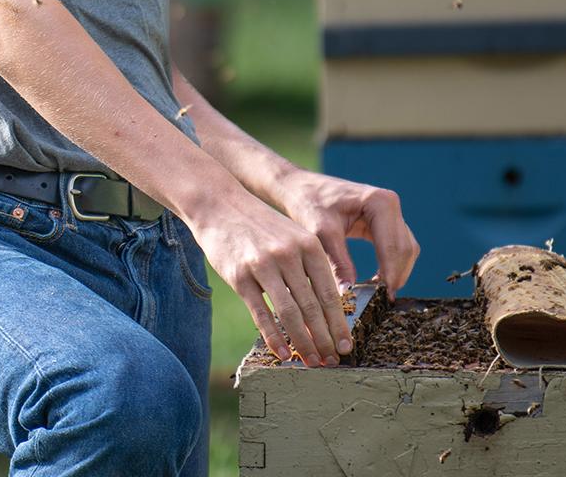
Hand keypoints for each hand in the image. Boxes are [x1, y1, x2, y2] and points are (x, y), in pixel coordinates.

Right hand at [184, 189, 352, 367]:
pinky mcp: (239, 276)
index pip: (329, 292)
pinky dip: (275, 337)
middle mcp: (289, 254)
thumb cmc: (260, 225)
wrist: (220, 203)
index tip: (345, 347)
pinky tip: (284, 353)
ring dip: (303, 343)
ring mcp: (263, 265)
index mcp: (308, 244)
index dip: (338, 324)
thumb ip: (309, 267)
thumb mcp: (292, 236)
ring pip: (290, 313)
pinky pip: (261, 313)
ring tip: (311, 362)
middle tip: (331, 362)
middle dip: (324, 339)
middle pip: (313, 306)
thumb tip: (326, 310)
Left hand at [275, 170, 419, 299]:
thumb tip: (350, 295)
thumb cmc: (309, 204)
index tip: (383, 299)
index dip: (390, 274)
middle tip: (380, 302)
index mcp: (379, 202)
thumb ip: (338, 263)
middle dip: (395, 276)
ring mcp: (389, 211)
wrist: (301, 188)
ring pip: (405, 250)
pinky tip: (376, 282)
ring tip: (377, 295)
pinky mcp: (384, 221)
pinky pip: (396, 247)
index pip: (393, 246)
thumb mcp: (322, 234)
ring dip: (395, 273)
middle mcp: (389, 203)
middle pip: (404, 249)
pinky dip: (390, 266)